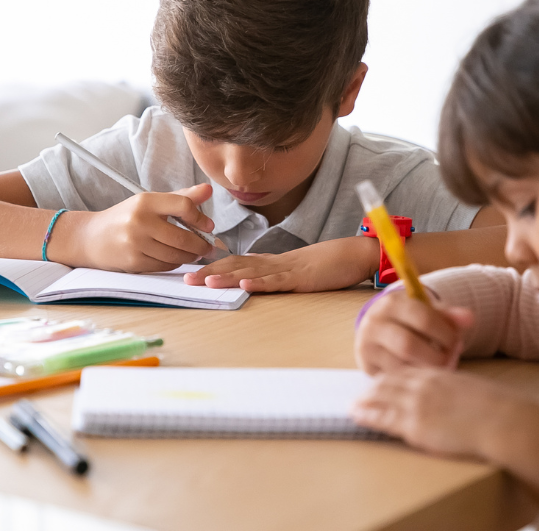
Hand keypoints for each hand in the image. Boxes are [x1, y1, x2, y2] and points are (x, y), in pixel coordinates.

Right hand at [53, 184, 216, 271]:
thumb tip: (209, 190)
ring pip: (176, 255)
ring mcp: (135, 243)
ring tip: (195, 253)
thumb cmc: (127, 218)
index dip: (200, 218)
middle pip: (183, 237)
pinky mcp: (133, 262)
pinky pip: (164, 266)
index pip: (183, 205)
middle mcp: (139, 221)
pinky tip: (176, 258)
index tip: (208, 226)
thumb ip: (181, 197)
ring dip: (190, 256)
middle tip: (209, 247)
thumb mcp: (151, 202)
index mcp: (146, 201)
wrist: (92, 238)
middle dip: (201, 245)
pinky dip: (175, 263)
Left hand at [182, 236, 377, 292]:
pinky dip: (261, 282)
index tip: (190, 273)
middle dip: (210, 271)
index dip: (212, 267)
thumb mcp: (295, 273)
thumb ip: (274, 276)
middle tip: (185, 279)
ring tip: (206, 281)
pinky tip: (246, 284)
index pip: (235, 263)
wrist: (353, 254)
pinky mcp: (302, 278)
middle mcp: (274, 263)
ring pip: (253, 272)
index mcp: (270, 263)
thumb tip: (253, 283)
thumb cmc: (326, 265)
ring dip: (228, 276)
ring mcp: (287, 269)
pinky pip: (279, 280)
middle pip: (237, 265)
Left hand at [351, 368, 538, 495]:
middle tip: (361, 392)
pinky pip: (383, 417)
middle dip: (374, 387)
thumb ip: (458, 392)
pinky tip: (356, 414)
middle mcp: (425, 385)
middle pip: (390, 382)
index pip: (408, 372)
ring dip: (365, 399)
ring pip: (382, 397)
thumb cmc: (499, 410)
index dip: (393, 378)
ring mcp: (418, 404)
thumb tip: (458, 401)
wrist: (504, 421)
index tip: (382, 381)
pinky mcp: (415, 424)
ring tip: (353, 403)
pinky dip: (367, 414)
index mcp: (441, 375)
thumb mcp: (474, 392)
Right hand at [354, 288, 473, 374]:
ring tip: (439, 367)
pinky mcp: (366, 366)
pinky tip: (424, 375)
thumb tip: (470, 319)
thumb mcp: (427, 311)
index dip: (444, 333)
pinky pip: (394, 378)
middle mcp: (374, 323)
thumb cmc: (409, 319)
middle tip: (449, 359)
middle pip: (408, 345)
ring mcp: (367, 346)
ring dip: (425, 370)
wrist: (379, 328)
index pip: (423, 318)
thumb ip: (449, 316)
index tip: (456, 341)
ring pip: (400, 365)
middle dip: (435, 356)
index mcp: (392, 303)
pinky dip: (413, 378)